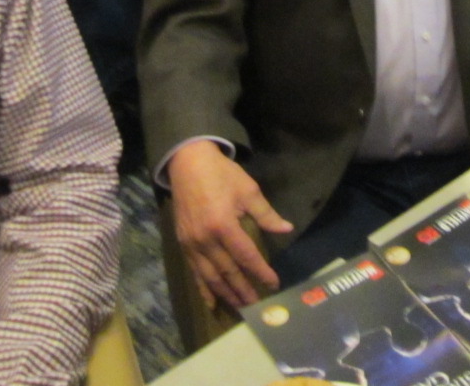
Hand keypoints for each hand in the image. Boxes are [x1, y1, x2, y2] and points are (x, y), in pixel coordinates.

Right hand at [168, 141, 292, 309]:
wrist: (188, 162)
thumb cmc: (221, 174)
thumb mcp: (248, 190)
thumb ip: (266, 214)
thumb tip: (287, 229)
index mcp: (224, 225)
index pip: (246, 256)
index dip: (261, 272)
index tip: (274, 284)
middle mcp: (205, 239)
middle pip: (227, 271)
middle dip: (243, 290)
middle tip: (257, 305)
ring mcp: (191, 244)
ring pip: (210, 276)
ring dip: (226, 294)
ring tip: (239, 307)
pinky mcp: (183, 244)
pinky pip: (194, 272)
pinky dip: (204, 288)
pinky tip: (212, 302)